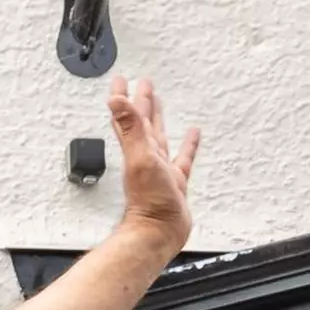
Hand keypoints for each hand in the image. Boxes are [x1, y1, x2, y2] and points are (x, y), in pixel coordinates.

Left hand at [107, 75, 201, 245]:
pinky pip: (183, 157)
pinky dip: (188, 145)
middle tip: (144, 84)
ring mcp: (161, 168)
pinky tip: (193, 135)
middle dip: (143, 102)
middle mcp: (147, 155)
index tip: (122, 79)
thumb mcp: (140, 157)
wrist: (159, 230)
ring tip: (161, 102)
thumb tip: (115, 101)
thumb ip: (129, 127)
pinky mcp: (176, 181)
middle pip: (144, 121)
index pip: (129, 115)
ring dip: (159, 119)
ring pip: (160, 136)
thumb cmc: (148, 200)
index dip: (125, 97)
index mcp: (138, 147)